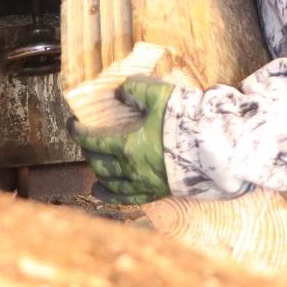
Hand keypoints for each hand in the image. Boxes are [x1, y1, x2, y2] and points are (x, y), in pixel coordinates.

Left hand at [71, 76, 173, 204]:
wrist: (214, 147)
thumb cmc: (185, 120)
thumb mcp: (158, 94)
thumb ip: (134, 87)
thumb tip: (120, 92)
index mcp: (127, 144)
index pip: (92, 140)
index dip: (77, 131)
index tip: (72, 124)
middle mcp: (131, 168)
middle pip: (99, 163)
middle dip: (88, 151)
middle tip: (86, 141)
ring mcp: (144, 183)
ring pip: (110, 183)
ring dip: (98, 173)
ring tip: (94, 166)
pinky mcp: (157, 192)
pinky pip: (128, 198)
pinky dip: (111, 195)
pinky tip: (103, 191)